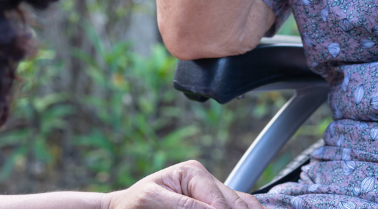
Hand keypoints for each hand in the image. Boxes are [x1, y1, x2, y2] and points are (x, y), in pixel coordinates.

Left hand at [105, 160, 264, 208]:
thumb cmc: (134, 206)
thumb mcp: (152, 202)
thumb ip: (185, 207)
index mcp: (194, 173)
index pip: (220, 204)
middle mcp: (208, 181)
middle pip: (236, 206)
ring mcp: (214, 193)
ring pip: (243, 206)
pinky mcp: (214, 204)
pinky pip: (240, 205)